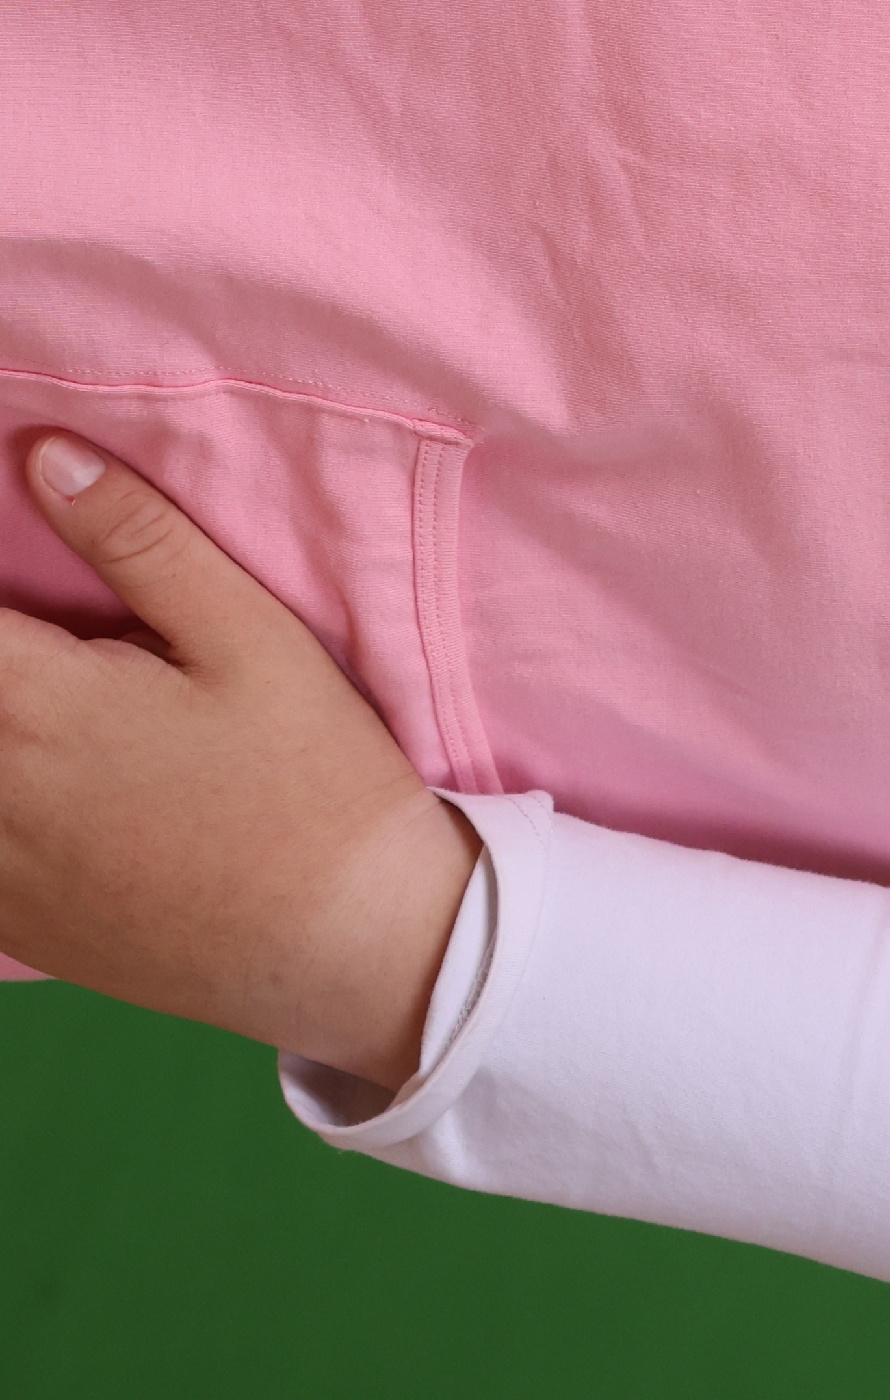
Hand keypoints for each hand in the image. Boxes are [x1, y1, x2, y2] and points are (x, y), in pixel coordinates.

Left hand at [0, 431, 476, 1085]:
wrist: (346, 943)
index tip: (15, 581)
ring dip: (4, 730)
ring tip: (55, 712)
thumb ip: (140, 542)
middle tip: (42, 649)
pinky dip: (2, 803)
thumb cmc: (314, 778)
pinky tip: (51, 784)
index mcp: (33, 701)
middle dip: (2, 658)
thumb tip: (43, 456)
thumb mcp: (252, 639)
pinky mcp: (6, 921)